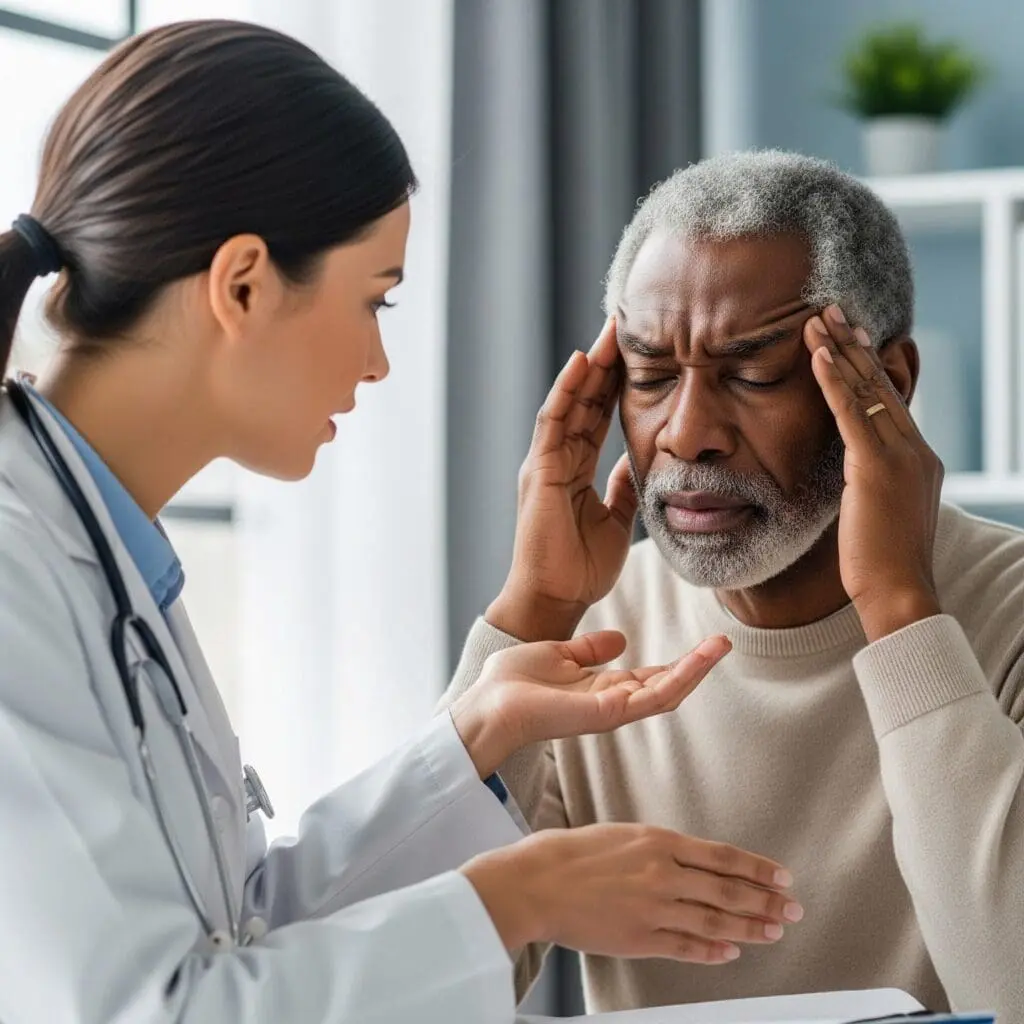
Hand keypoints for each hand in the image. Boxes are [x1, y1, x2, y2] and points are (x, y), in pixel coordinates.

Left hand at [451, 630, 729, 778]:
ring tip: (721, 646)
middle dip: (697, 667)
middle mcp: (612, 703)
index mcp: (601, 690)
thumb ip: (589, 650)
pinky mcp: (608, 713)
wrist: (486, 703)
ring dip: (696, 670)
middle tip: (724, 643)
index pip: (650, 678)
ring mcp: (612, 711)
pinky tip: (698, 660)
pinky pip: (652, 697)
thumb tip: (621, 638)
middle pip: (666, 687)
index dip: (678, 663)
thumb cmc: (511, 683)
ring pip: (667, 693)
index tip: (704, 643)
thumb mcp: (558, 654)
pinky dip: (679, 678)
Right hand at [462, 824, 801, 963]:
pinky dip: (713, 950)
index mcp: (658, 841)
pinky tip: (731, 951)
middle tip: (793, 908)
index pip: (722, 855)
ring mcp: (653, 908)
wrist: (536, 881)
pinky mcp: (639, 938)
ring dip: (750, 927)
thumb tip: (688, 861)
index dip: (758, 868)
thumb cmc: (570, 853)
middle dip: (766, 900)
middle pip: (728, 889)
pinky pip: (686, 946)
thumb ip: (657, 849)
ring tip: (774, 931)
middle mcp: (663, 873)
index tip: (782, 876)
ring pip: (715, 919)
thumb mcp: (621, 835)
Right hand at [488, 318, 635, 640]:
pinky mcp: (539, 471)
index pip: (597, 415)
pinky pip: (553, 423)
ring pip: (568, 402)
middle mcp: (556, 459)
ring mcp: (545, 462)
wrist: (556, 598)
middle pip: (583, 401)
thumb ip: (622, 486)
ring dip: (589, 367)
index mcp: (573, 468)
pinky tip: (583, 362)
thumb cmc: (580, 566)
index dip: (616, 383)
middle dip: (605, 363)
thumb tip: (638, 460)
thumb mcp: (615, 518)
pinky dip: (567, 391)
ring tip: (610, 332)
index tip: (641, 352)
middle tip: (626, 324)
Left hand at [804, 306, 942, 640]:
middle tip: (830, 311)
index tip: (848, 337)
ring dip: (839, 351)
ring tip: (817, 319)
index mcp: (916, 459)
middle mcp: (914, 450)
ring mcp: (900, 457)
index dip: (865, 367)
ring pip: (866, 391)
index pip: (888, 401)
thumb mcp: (879, 511)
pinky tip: (818, 355)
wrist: (899, 594)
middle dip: (852, 346)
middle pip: (879, 385)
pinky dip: (834, 382)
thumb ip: (870, 482)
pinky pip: (852, 415)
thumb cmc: (881, 564)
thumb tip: (853, 470)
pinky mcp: (878, 468)